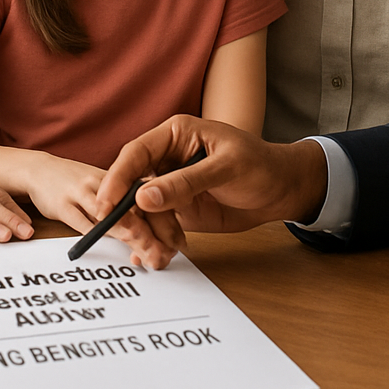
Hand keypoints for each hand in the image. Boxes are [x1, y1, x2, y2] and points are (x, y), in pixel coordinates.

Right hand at [24, 154, 176, 269]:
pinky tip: (117, 249)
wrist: (40, 170)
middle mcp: (105, 179)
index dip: (164, 218)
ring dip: (133, 236)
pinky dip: (101, 236)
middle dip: (152, 233)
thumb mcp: (110, 191)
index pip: (149, 194)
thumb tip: (159, 236)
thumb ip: (132, 209)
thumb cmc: (80, 183)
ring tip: (149, 255)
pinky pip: (83, 221)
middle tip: (167, 255)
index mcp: (121, 175)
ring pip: (112, 213)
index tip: (178, 243)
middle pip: (134, 205)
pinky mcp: (63, 203)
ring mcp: (83, 189)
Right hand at [95, 115, 327, 250]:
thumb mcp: (226, 168)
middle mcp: (167, 158)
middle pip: (133, 184)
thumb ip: (185, 182)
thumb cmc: (260, 165)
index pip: (136, 153)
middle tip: (135, 238)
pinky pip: (157, 224)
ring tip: (161, 252)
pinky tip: (158, 254)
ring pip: (143, 210)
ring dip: (148, 233)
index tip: (106, 204)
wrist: (283, 191)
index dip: (117, 178)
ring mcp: (170, 185)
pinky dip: (156, 241)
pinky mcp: (177, 208)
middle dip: (132, 214)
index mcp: (175, 134)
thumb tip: (143, 198)